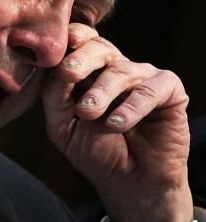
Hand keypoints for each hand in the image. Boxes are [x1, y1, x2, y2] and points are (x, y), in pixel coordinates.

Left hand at [41, 23, 192, 221]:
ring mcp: (144, 78)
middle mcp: (117, 69)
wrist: (128, 182)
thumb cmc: (94, 151)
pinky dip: (131, 107)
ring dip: (101, 92)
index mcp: (90, 71)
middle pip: (100, 48)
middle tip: (68, 73)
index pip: (80, 43)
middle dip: (82, 59)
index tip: (59, 44)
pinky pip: (150, 89)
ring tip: (88, 113)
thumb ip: (55, 96)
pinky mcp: (169, 91)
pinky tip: (116, 124)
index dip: (71, 40)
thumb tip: (52, 68)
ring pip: (121, 71)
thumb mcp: (63, 125)